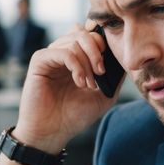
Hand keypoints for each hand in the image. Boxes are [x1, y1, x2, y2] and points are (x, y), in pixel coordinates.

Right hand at [0, 24, 119, 164]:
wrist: (52, 132)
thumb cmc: (75, 116)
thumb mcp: (105, 95)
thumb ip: (115, 75)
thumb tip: (123, 55)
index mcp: (76, 58)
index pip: (92, 35)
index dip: (103, 46)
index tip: (106, 68)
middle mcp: (62, 53)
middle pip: (84, 33)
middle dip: (97, 52)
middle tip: (101, 73)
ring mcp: (51, 55)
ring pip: (75, 41)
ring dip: (87, 63)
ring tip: (88, 85)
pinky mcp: (40, 61)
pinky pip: (63, 52)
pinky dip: (76, 66)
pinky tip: (79, 82)